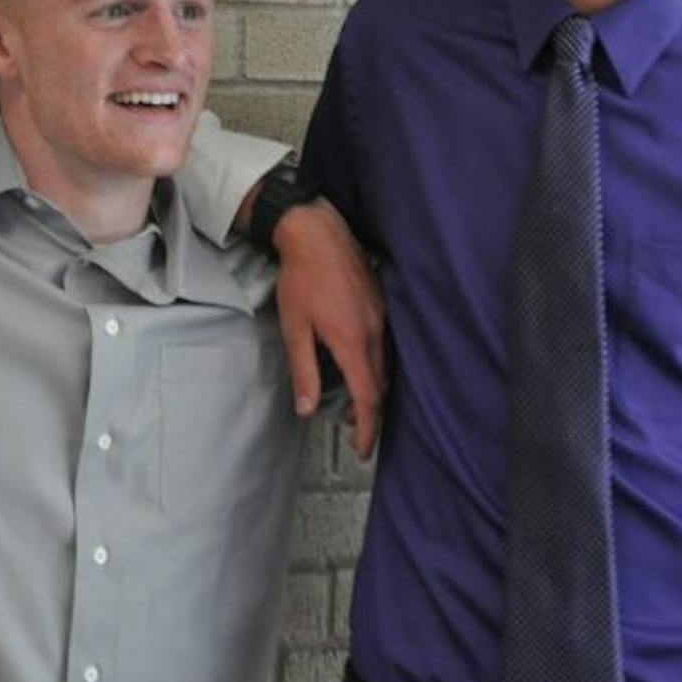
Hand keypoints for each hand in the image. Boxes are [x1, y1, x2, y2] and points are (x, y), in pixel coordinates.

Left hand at [272, 197, 387, 458]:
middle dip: (369, 411)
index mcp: (353, 342)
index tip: (363, 449)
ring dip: (373, 387)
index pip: (368, 398)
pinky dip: (376, 363)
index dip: (368, 428)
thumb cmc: (301, 278)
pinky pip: (386, 343)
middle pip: (380, 385)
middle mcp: (375, 332)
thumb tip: (307, 410)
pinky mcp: (382, 303)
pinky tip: (359, 361)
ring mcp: (382, 316)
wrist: (317, 232)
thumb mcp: (295, 328)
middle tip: (352, 426)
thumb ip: (304, 372)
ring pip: (386, 365)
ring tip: (353, 398)